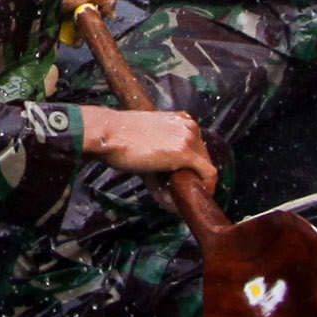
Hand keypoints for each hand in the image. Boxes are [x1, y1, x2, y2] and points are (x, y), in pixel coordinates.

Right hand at [81, 104, 215, 184]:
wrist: (108, 133)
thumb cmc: (119, 138)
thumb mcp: (146, 140)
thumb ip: (160, 156)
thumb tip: (166, 181)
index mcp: (181, 119)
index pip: (197, 146)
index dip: (193, 166)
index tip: (185, 178)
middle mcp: (189, 126)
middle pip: (203, 157)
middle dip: (194, 176)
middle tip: (178, 191)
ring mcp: (188, 138)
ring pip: (205, 167)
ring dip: (195, 183)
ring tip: (178, 195)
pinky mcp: (185, 154)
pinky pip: (208, 174)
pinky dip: (206, 187)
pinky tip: (195, 196)